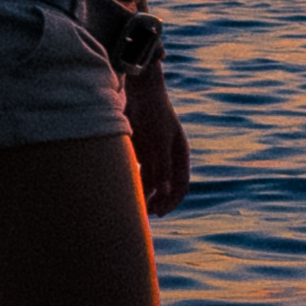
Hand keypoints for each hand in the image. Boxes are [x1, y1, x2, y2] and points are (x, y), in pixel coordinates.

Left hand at [126, 61, 190, 216]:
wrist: (138, 89)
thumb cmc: (153, 112)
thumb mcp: (159, 140)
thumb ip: (161, 166)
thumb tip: (164, 191)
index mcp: (180, 154)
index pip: (180, 185)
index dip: (171, 201)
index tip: (159, 213)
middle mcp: (169, 156)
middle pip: (165, 187)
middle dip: (156, 202)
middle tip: (143, 215)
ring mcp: (154, 153)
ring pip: (151, 182)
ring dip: (144, 195)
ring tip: (132, 207)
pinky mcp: (140, 150)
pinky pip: (138, 172)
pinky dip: (134, 183)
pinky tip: (125, 190)